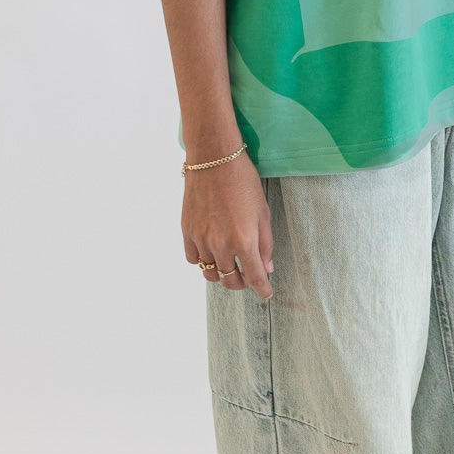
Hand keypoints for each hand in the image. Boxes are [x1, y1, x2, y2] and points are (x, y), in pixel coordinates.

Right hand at [182, 155, 274, 298]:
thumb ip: (265, 244)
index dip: (262, 289)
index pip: (254, 277)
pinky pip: (194, 259)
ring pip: (210, 274)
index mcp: (244, 240)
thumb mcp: (263, 212)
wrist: (213, 159)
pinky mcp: (187, 231)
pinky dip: (204, 261)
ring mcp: (201, 239)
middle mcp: (221, 244)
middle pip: (230, 281)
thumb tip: (266, 267)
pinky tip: (212, 252)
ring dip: (222, 274)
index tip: (266, 294)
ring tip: (229, 265)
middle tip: (248, 276)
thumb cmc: (243, 181)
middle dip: (242, 283)